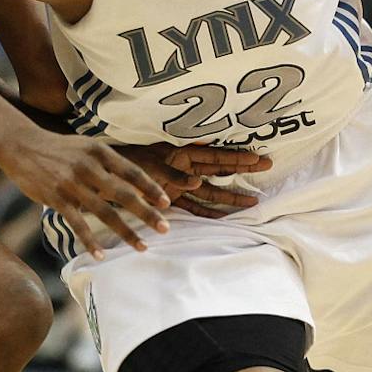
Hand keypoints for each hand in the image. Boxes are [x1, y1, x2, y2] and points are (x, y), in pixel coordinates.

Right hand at [0, 129, 171, 257]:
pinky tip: (102, 254)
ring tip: (141, 246)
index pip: (132, 172)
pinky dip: (90, 241)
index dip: (151, 188)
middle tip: (165, 228)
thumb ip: (109, 163)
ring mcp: (72, 184)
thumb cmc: (59, 148)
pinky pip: (78, 224)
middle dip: (147, 213)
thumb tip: (136, 185)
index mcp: (99, 152)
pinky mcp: (56, 198)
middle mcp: (88, 167)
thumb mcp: (87, 147)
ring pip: (104, 213)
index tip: (167, 203)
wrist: (21, 145)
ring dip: (126, 232)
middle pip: (124, 194)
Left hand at [117, 142, 271, 217]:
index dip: (237, 158)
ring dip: (231, 195)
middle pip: (219, 168)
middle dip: (242, 168)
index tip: (258, 158)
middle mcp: (183, 167)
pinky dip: (208, 212)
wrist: (104, 171)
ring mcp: (178, 183)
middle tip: (267, 165)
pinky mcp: (170, 198)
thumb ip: (173, 175)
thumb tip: (197, 183)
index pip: (215, 156)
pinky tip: (223, 217)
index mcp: (180, 154)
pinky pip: (194, 206)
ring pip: (211, 190)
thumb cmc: (125, 163)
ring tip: (253, 201)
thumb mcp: (148, 166)